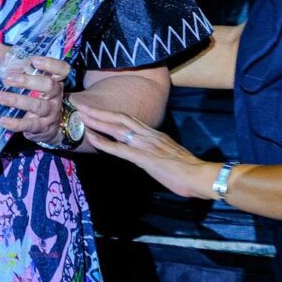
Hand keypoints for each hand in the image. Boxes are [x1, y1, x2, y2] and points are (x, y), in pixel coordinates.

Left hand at [0, 43, 72, 144]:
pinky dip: (16, 123)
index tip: (34, 60)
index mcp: (54, 80)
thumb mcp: (28, 77)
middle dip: (28, 81)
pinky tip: (3, 120)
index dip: (50, 64)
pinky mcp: (42, 127)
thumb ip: (13, 61)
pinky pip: (30, 124)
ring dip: (18, 100)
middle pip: (49, 85)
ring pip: (38, 105)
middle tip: (8, 79)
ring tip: (0, 97)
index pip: (62, 70)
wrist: (48, 127)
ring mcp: (51, 112)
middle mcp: (55, 95)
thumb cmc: (36, 96)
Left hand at [75, 104, 214, 198]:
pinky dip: (104, 143)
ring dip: (98, 121)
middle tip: (81, 105)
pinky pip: (120, 149)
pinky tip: (92, 139)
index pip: (128, 119)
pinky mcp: (144, 158)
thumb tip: (144, 151)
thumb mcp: (168, 154)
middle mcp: (148, 134)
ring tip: (81, 116)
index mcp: (154, 134)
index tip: (96, 109)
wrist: (200, 175)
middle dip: (99, 111)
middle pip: (119, 117)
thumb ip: (155, 150)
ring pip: (117, 128)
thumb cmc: (187, 169)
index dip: (110, 113)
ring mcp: (146, 145)